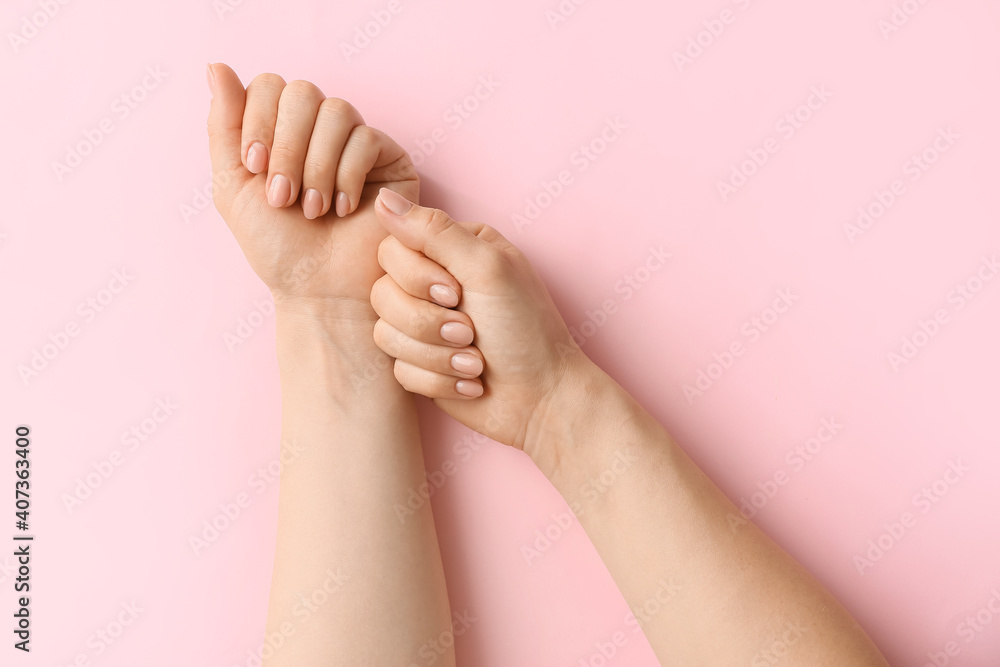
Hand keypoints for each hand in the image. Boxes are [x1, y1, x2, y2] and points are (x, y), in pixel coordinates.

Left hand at [206, 63, 417, 310]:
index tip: (255, 169)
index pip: (268, 86)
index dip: (258, 122)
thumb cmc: (279, 247)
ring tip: (314, 210)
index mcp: (280, 129)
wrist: (320, 290)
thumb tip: (216, 65)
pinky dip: (348, 176)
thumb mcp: (233, 185)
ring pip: (335, 112)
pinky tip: (345, 209)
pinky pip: (367, 139)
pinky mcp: (390, 159)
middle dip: (287, 147)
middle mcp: (318, 129)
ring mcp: (356, 141)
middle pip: (301, 92)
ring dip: (317, 166)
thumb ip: (223, 125)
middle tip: (283, 196)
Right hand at [368, 188, 597, 457]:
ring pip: (385, 334)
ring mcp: (424, 325)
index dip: (415, 276)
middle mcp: (434, 284)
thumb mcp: (487, 269)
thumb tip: (383, 199)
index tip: (455, 293)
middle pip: (382, 293)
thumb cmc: (525, 330)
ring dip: (435, 354)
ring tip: (475, 362)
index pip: (392, 248)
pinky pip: (397, 369)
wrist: (541, 398)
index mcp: (452, 251)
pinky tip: (470, 381)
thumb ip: (433, 231)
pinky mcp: (420, 363)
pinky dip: (437, 379)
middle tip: (470, 332)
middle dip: (426, 321)